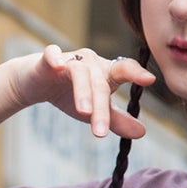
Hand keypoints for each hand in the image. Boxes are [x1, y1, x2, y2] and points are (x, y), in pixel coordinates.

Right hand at [20, 45, 152, 140]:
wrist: (37, 83)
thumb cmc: (68, 93)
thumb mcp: (94, 110)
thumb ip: (116, 120)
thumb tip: (142, 132)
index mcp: (105, 72)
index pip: (124, 71)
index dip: (136, 73)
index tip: (149, 80)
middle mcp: (91, 62)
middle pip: (100, 84)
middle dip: (101, 108)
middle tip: (100, 132)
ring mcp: (70, 59)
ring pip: (80, 73)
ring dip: (83, 92)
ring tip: (84, 112)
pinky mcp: (48, 59)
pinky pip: (52, 54)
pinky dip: (55, 57)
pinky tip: (57, 64)